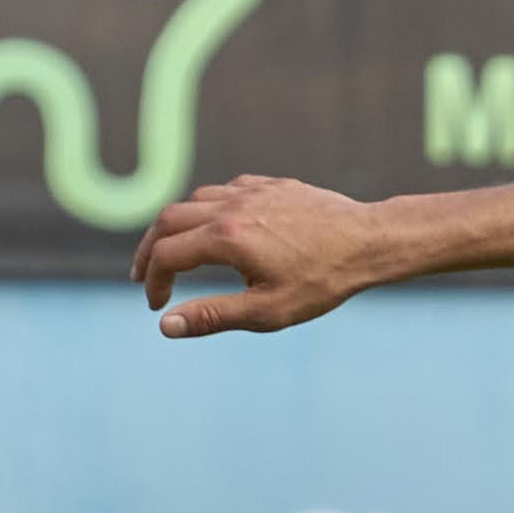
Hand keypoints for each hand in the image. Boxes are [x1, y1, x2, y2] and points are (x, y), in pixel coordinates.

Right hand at [134, 175, 385, 336]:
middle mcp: (232, 206)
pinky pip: (225, 191)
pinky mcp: (271, 185)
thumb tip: (166, 326)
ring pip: (194, 201)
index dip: (153, 282)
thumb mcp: (267, 311)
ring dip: (177, 227)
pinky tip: (217, 229)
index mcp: (226, 237)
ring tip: (176, 254)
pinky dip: (208, 210)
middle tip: (144, 275)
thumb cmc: (322, 282)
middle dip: (150, 249)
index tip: (157, 306)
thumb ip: (212, 316)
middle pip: (168, 220)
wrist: (369, 242)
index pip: (166, 255)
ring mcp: (251, 191)